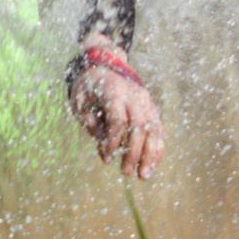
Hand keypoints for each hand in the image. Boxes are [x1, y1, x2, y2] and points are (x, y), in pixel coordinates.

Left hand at [69, 40, 163, 179]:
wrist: (105, 64)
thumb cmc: (88, 86)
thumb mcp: (79, 99)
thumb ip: (87, 119)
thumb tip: (102, 141)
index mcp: (114, 92)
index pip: (118, 121)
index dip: (114, 142)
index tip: (107, 158)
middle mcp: (133, 96)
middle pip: (138, 127)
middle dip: (134, 153)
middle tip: (126, 172)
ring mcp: (145, 101)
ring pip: (154, 129)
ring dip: (151, 154)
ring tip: (144, 174)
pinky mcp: (151, 106)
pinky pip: (159, 128)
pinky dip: (158, 147)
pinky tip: (153, 163)